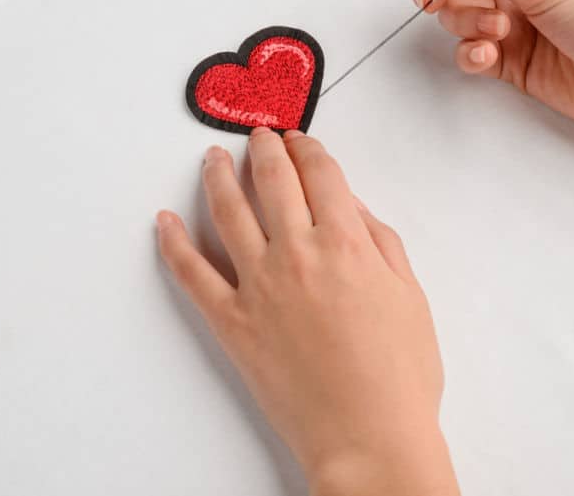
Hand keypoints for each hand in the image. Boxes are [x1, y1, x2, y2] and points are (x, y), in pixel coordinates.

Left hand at [156, 128, 457, 495]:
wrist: (368, 438)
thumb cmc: (399, 377)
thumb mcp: (410, 296)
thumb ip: (382, 243)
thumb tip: (354, 208)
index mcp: (347, 243)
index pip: (321, 174)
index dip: (309, 149)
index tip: (301, 139)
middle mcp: (298, 253)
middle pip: (273, 181)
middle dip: (264, 149)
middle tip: (258, 135)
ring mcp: (259, 285)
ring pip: (227, 212)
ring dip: (217, 177)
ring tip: (212, 158)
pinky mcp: (231, 321)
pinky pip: (192, 272)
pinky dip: (173, 243)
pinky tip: (163, 221)